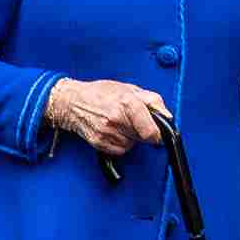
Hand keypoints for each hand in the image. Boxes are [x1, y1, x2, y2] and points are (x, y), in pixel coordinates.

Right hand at [45, 79, 170, 156]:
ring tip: (120, 124)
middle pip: (142, 138)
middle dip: (142, 131)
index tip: (157, 134)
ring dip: (130, 138)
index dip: (157, 135)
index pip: (151, 131)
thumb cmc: (100, 93)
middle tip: (132, 120)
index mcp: (128, 103)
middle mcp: (116, 119)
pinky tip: (112, 131)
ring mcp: (106, 132)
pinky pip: (119, 150)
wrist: (72, 102)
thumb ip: (152, 101)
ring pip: (131, 145)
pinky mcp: (99, 143)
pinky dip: (119, 143)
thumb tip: (167, 116)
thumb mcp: (130, 88)